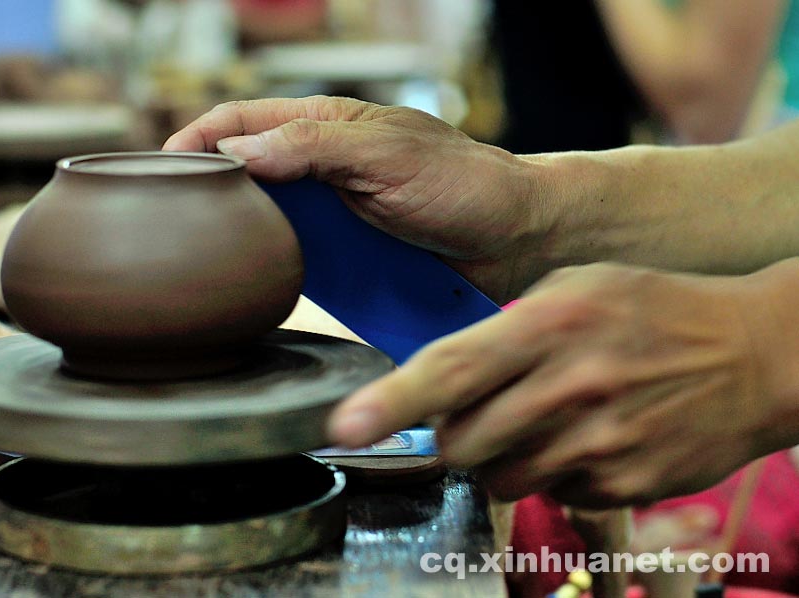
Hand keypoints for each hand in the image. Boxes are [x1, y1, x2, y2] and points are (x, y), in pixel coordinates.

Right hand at [165, 96, 549, 301]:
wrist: (516, 241)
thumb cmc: (464, 183)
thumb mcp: (387, 155)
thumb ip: (314, 148)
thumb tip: (237, 153)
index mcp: (327, 129)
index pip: (242, 122)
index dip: (196, 141)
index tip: (159, 170)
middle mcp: (320, 171)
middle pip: (242, 175)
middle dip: (204, 192)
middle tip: (166, 222)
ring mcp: (332, 218)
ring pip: (263, 223)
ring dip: (233, 238)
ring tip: (196, 260)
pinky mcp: (347, 260)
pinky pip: (294, 264)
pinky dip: (268, 271)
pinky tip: (248, 286)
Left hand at [328, 262, 796, 506]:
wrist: (758, 355)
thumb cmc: (656, 309)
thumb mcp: (579, 286)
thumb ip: (508, 326)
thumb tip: (443, 375)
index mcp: (552, 324)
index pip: (449, 371)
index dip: (389, 403)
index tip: (343, 427)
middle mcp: (571, 385)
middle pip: (461, 441)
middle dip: (450, 435)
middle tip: (475, 412)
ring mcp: (601, 442)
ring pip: (500, 477)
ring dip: (500, 458)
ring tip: (542, 420)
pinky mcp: (625, 484)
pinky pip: (554, 496)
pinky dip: (554, 474)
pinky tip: (587, 437)